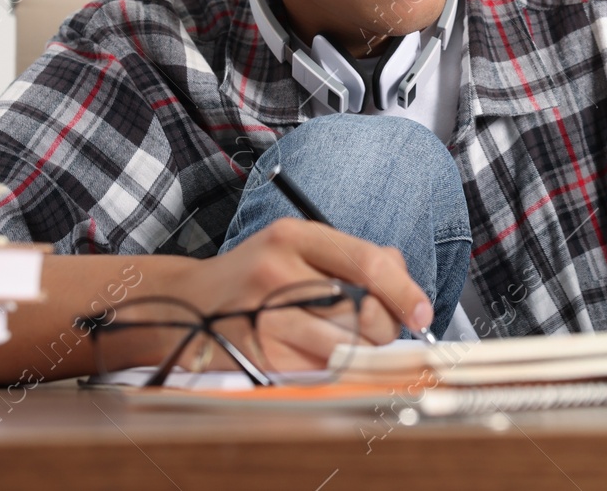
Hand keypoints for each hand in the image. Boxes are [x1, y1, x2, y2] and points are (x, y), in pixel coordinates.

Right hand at [178, 217, 434, 348]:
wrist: (185, 302)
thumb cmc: (255, 276)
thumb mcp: (296, 246)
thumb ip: (351, 256)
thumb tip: (404, 283)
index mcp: (292, 235)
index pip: (368, 262)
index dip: (404, 291)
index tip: (421, 313)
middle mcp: (277, 271)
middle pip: (361, 311)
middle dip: (382, 329)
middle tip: (376, 331)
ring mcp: (263, 315)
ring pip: (344, 347)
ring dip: (357, 352)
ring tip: (345, 343)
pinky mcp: (256, 355)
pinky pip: (317, 371)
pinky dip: (330, 369)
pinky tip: (316, 356)